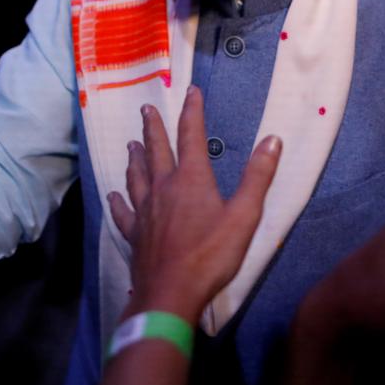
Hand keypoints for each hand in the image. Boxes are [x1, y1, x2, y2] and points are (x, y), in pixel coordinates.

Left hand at [108, 86, 281, 323]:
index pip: (191, 136)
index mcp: (191, 180)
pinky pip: (123, 213)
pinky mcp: (135, 234)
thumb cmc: (211, 255)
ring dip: (135, 158)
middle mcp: (163, 189)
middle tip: (147, 109)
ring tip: (131, 144)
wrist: (170, 293)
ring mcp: (144, 212)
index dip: (192, 112)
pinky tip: (112, 196)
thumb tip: (272, 139)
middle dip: (154, 128)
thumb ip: (258, 176)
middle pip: (157, 151)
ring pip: (137, 177)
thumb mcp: (244, 216)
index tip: (191, 91)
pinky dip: (118, 202)